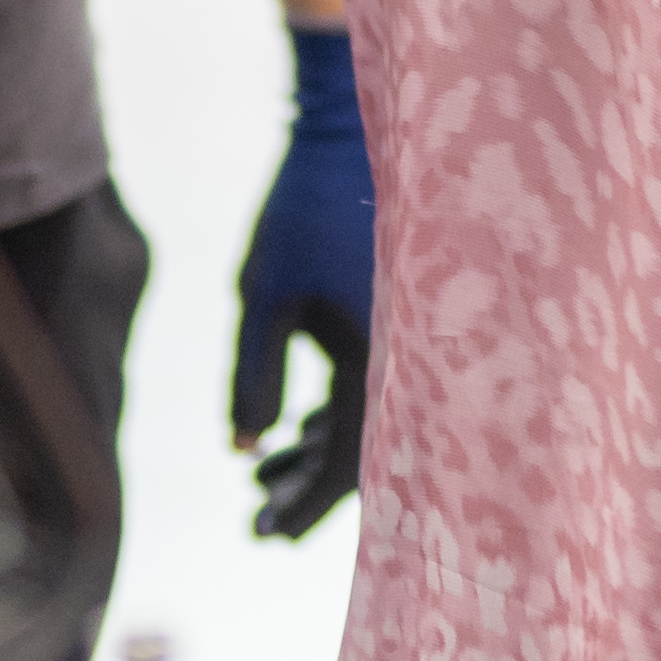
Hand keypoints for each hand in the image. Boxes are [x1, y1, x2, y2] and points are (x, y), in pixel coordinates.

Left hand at [231, 22, 372, 537]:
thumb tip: (244, 450)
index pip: (350, 464)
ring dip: (318, 450)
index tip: (262, 534)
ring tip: (261, 477)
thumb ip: (254, 375)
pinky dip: (337, 412)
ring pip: (371, 419)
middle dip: (308, 487)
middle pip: (366, 452)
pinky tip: (296, 429)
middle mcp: (416, 356)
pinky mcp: (404, 313)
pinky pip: (380, 384)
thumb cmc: (304, 206)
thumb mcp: (263, 293)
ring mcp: (415, 334)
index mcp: (388, 361)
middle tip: (257, 521)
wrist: (353, 126)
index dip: (304, 505)